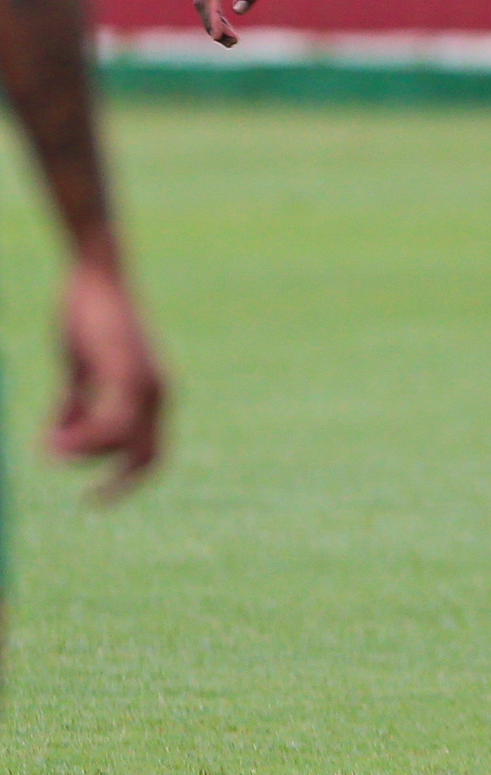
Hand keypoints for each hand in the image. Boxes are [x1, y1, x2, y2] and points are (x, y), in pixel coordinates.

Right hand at [50, 250, 165, 500]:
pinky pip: (105, 425)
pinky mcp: (125, 373)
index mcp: (154, 393)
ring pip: (118, 444)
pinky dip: (76, 439)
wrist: (95, 274)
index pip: (152, 451)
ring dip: (81, 455)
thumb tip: (61, 437)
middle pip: (145, 457)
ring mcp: (144, 383)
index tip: (95, 495)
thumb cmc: (89, 317)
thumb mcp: (83, 369)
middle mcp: (158, 392)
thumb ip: (78, 403)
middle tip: (87, 500)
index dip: (128, 478)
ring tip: (49, 447)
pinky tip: (49, 440)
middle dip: (116, 484)